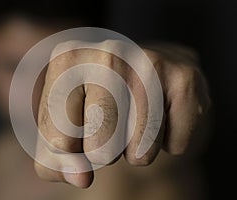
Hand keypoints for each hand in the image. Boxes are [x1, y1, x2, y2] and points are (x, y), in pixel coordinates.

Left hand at [33, 40, 209, 187]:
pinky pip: (175, 146)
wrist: (134, 71)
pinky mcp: (185, 78)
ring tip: (132, 116)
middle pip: (101, 149)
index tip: (76, 126)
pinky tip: (158, 112)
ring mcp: (150, 62)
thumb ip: (56, 162)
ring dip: (134, 148)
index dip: (70, 149)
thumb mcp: (60, 129)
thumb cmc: (91, 103)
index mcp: (67, 59)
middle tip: (107, 121)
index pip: (60, 141)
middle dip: (103, 150)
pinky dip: (166, 142)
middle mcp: (108, 52)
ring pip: (140, 153)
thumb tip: (81, 177)